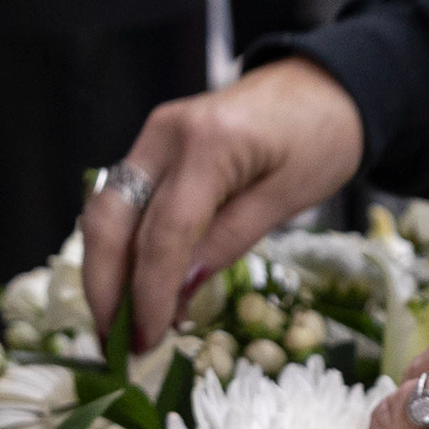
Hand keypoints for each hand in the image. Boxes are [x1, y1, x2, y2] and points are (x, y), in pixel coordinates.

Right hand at [81, 60, 367, 339]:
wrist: (324, 85)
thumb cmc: (321, 138)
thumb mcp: (288, 198)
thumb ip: (229, 241)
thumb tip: (176, 295)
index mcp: (208, 143)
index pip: (163, 233)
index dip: (149, 293)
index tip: (147, 341)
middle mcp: (165, 133)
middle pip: (112, 219)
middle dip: (105, 287)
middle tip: (115, 344)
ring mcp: (154, 135)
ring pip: (106, 210)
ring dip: (104, 271)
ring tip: (117, 325)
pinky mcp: (154, 145)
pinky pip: (124, 200)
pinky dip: (121, 246)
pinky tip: (131, 286)